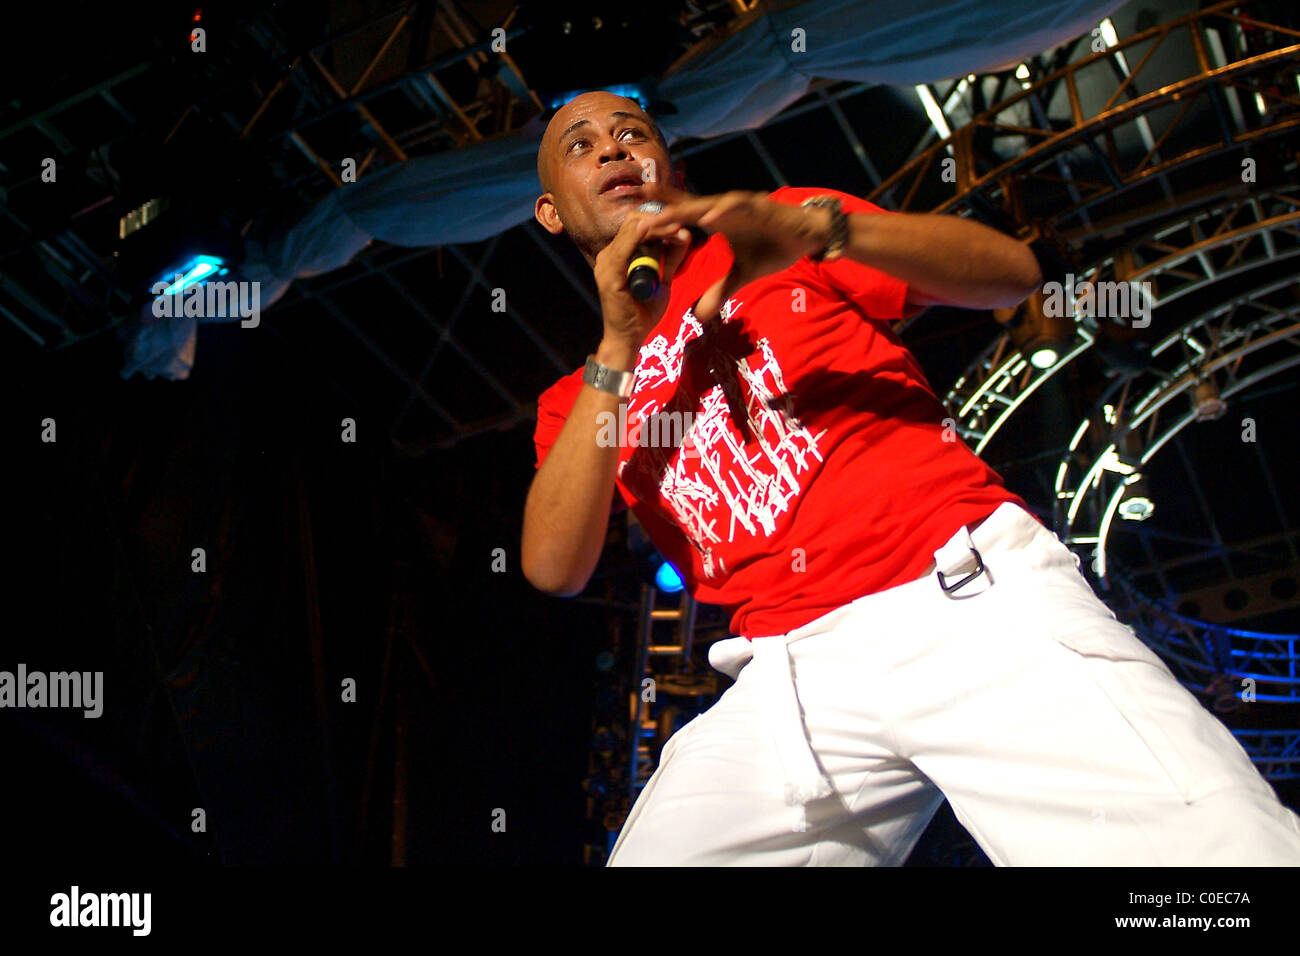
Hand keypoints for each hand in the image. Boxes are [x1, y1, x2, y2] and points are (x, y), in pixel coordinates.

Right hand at [593, 207, 693, 355]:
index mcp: (617, 256)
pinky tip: (668, 231)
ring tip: (681, 228)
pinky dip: (648, 235)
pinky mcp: (610, 273)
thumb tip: (684, 236)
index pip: (636, 225)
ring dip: (660, 225)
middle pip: (634, 221)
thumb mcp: (662, 281)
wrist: (628, 339)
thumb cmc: (643, 313)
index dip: (660, 220)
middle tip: (684, 221)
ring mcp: (606, 263)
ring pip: (633, 228)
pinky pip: (628, 245)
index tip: (683, 221)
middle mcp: (608, 255)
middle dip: (661, 218)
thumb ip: (670, 260)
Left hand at [644, 191, 829, 321]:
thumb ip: (720, 290)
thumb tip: (700, 315)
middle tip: (637, 207)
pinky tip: (707, 218)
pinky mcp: (760, 207)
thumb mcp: (742, 274)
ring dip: (686, 209)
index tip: (633, 223)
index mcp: (717, 220)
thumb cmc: (774, 247)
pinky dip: (723, 212)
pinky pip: (738, 208)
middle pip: (688, 206)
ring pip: (708, 205)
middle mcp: (724, 209)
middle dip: (663, 206)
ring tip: (664, 215)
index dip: (660, 218)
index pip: (683, 218)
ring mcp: (741, 205)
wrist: (808, 236)